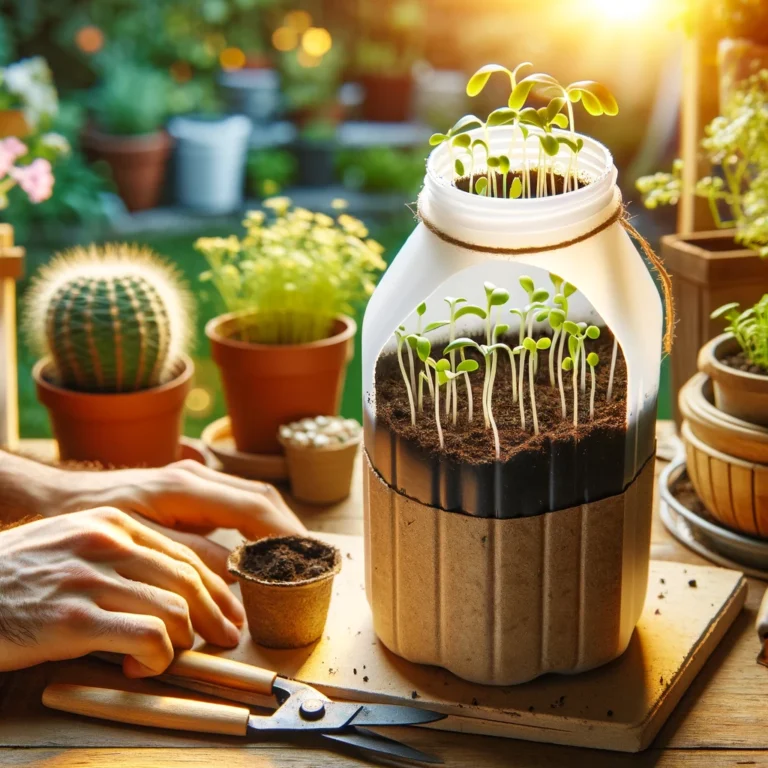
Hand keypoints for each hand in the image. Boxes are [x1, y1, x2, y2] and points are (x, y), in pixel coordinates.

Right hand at [0, 508, 244, 675]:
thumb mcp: (73, 542)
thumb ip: (122, 553)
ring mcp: (90, 578)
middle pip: (187, 580)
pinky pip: (147, 637)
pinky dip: (157, 657)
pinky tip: (143, 666)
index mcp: (113, 522)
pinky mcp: (72, 618)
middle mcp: (107, 542)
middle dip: (216, 615)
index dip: (215, 587)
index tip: (228, 611)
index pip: (183, 554)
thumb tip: (175, 584)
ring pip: (175, 609)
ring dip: (182, 641)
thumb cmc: (18, 573)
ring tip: (167, 655)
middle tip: (227, 638)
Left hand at [41, 460, 307, 580]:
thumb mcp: (137, 542)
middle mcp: (198, 477)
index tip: (308, 558)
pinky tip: (263, 547)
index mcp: (186, 488)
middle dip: (291, 527)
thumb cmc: (93, 520)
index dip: (285, 534)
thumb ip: (188, 554)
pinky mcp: (192, 489)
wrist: (63, 498)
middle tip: (314, 559)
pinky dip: (259, 523)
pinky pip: (238, 502)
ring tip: (297, 555)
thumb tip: (236, 571)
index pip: (254, 508)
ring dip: (278, 524)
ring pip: (253, 496)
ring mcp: (196, 479)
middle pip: (262, 496)